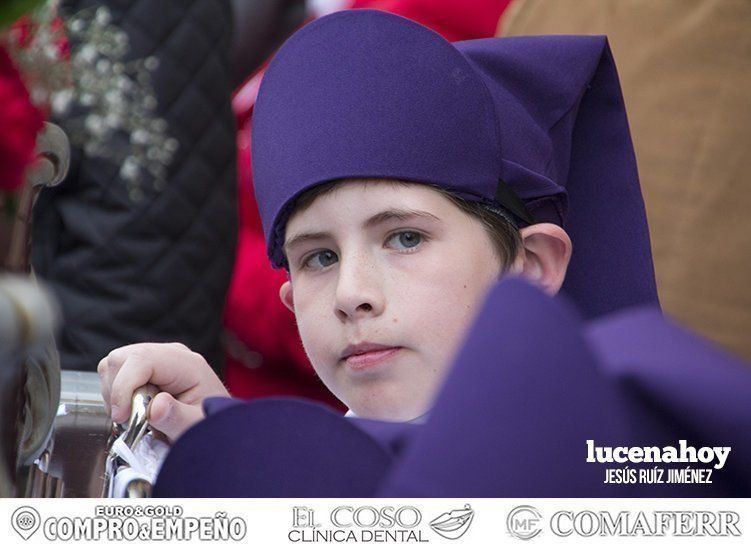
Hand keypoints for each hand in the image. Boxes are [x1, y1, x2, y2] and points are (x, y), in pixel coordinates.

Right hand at [98, 342, 229, 441]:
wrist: (215, 425)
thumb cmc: (209, 425)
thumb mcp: (197, 427)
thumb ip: (178, 417)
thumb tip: (157, 405)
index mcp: (187, 364)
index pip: (141, 360)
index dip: (124, 387)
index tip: (122, 416)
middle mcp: (170, 355)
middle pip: (121, 359)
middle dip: (117, 392)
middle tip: (132, 419)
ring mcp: (156, 360)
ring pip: (113, 367)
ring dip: (115, 395)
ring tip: (137, 416)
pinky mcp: (144, 369)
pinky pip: (115, 376)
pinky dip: (116, 396)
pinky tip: (134, 411)